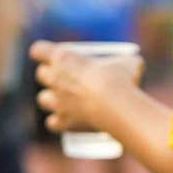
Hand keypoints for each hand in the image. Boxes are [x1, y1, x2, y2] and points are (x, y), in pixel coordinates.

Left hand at [29, 41, 143, 131]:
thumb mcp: (128, 63)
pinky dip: (58, 122)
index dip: (42, 51)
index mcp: (63, 58)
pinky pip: (52, 123)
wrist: (115, 105)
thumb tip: (134, 65)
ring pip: (42, 99)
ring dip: (51, 99)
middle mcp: (54, 78)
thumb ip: (125, 62)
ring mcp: (57, 101)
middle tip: (65, 77)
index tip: (48, 53)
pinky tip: (67, 121)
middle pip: (41, 74)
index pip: (38, 50)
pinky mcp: (63, 120)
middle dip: (50, 75)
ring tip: (66, 100)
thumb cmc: (121, 78)